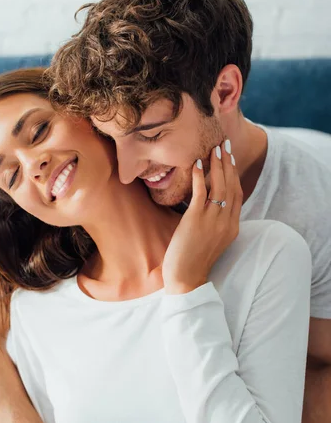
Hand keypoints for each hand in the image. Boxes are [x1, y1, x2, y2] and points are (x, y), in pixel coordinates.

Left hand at [162, 140, 242, 294]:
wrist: (186, 278)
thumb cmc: (193, 259)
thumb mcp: (210, 238)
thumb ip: (213, 221)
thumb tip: (206, 203)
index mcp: (232, 226)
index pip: (237, 194)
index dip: (234, 174)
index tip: (230, 158)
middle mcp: (226, 222)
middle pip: (231, 186)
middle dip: (228, 163)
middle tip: (224, 144)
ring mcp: (213, 221)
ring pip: (219, 186)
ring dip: (217, 165)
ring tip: (214, 149)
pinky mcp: (196, 220)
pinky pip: (200, 193)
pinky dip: (199, 177)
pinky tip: (196, 164)